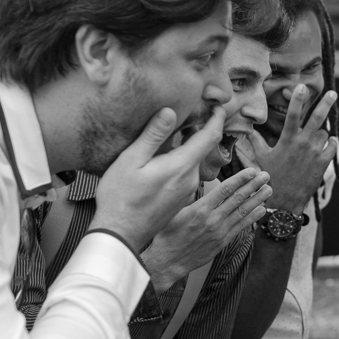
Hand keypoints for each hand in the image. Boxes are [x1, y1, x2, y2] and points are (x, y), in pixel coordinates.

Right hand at [93, 106, 226, 250]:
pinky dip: (181, 162)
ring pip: (193, 162)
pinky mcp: (181, 199)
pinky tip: (163, 161)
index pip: (210, 137)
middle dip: (198, 131)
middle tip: (188, 114)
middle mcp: (191, 179)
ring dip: (187, 148)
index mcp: (182, 166)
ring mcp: (187, 191)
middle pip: (202, 148)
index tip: (218, 106)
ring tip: (172, 135)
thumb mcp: (131, 160)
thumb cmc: (121, 197)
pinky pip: (186, 174)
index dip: (216, 119)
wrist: (121, 233)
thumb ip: (153, 135)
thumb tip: (171, 111)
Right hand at [140, 167, 271, 286]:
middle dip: (253, 185)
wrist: (167, 260)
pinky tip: (261, 209)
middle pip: (238, 198)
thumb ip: (189, 197)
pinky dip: (252, 217)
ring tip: (269, 189)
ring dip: (257, 200)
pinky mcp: (222, 241)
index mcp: (200, 208)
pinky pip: (241, 227)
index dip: (240, 179)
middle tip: (265, 175)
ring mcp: (219, 231)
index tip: (252, 171)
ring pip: (242, 212)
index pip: (225, 189)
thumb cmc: (167, 233)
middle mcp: (212, 218)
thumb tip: (194, 180)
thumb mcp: (174, 210)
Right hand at [241, 85, 338, 211]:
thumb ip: (255, 142)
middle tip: (332, 93)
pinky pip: (331, 145)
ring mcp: (315, 153)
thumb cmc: (270, 178)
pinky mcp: (323, 163)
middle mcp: (303, 144)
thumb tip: (246, 130)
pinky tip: (326, 143)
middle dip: (325, 103)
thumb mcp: (261, 158)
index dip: (298, 98)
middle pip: (317, 118)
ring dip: (320, 132)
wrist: (284, 202)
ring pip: (323, 133)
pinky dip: (330, 142)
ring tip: (313, 139)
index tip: (302, 86)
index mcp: (287, 140)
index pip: (293, 114)